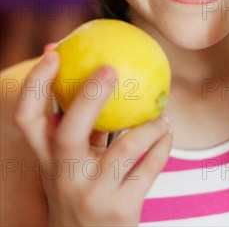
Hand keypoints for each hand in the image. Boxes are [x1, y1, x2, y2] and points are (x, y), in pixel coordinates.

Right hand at [15, 51, 172, 226]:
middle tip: (111, 69)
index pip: (26, 118)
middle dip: (90, 96)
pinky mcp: (121, 211)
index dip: (36, 83)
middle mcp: (63, 176)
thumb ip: (79, 122)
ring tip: (163, 113)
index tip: (53, 53)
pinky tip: (167, 132)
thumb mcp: (70, 160)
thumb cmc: (82, 187)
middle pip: (69, 130)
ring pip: (125, 148)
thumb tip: (92, 67)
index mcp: (46, 158)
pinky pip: (150, 168)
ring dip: (150, 124)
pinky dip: (163, 145)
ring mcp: (92, 195)